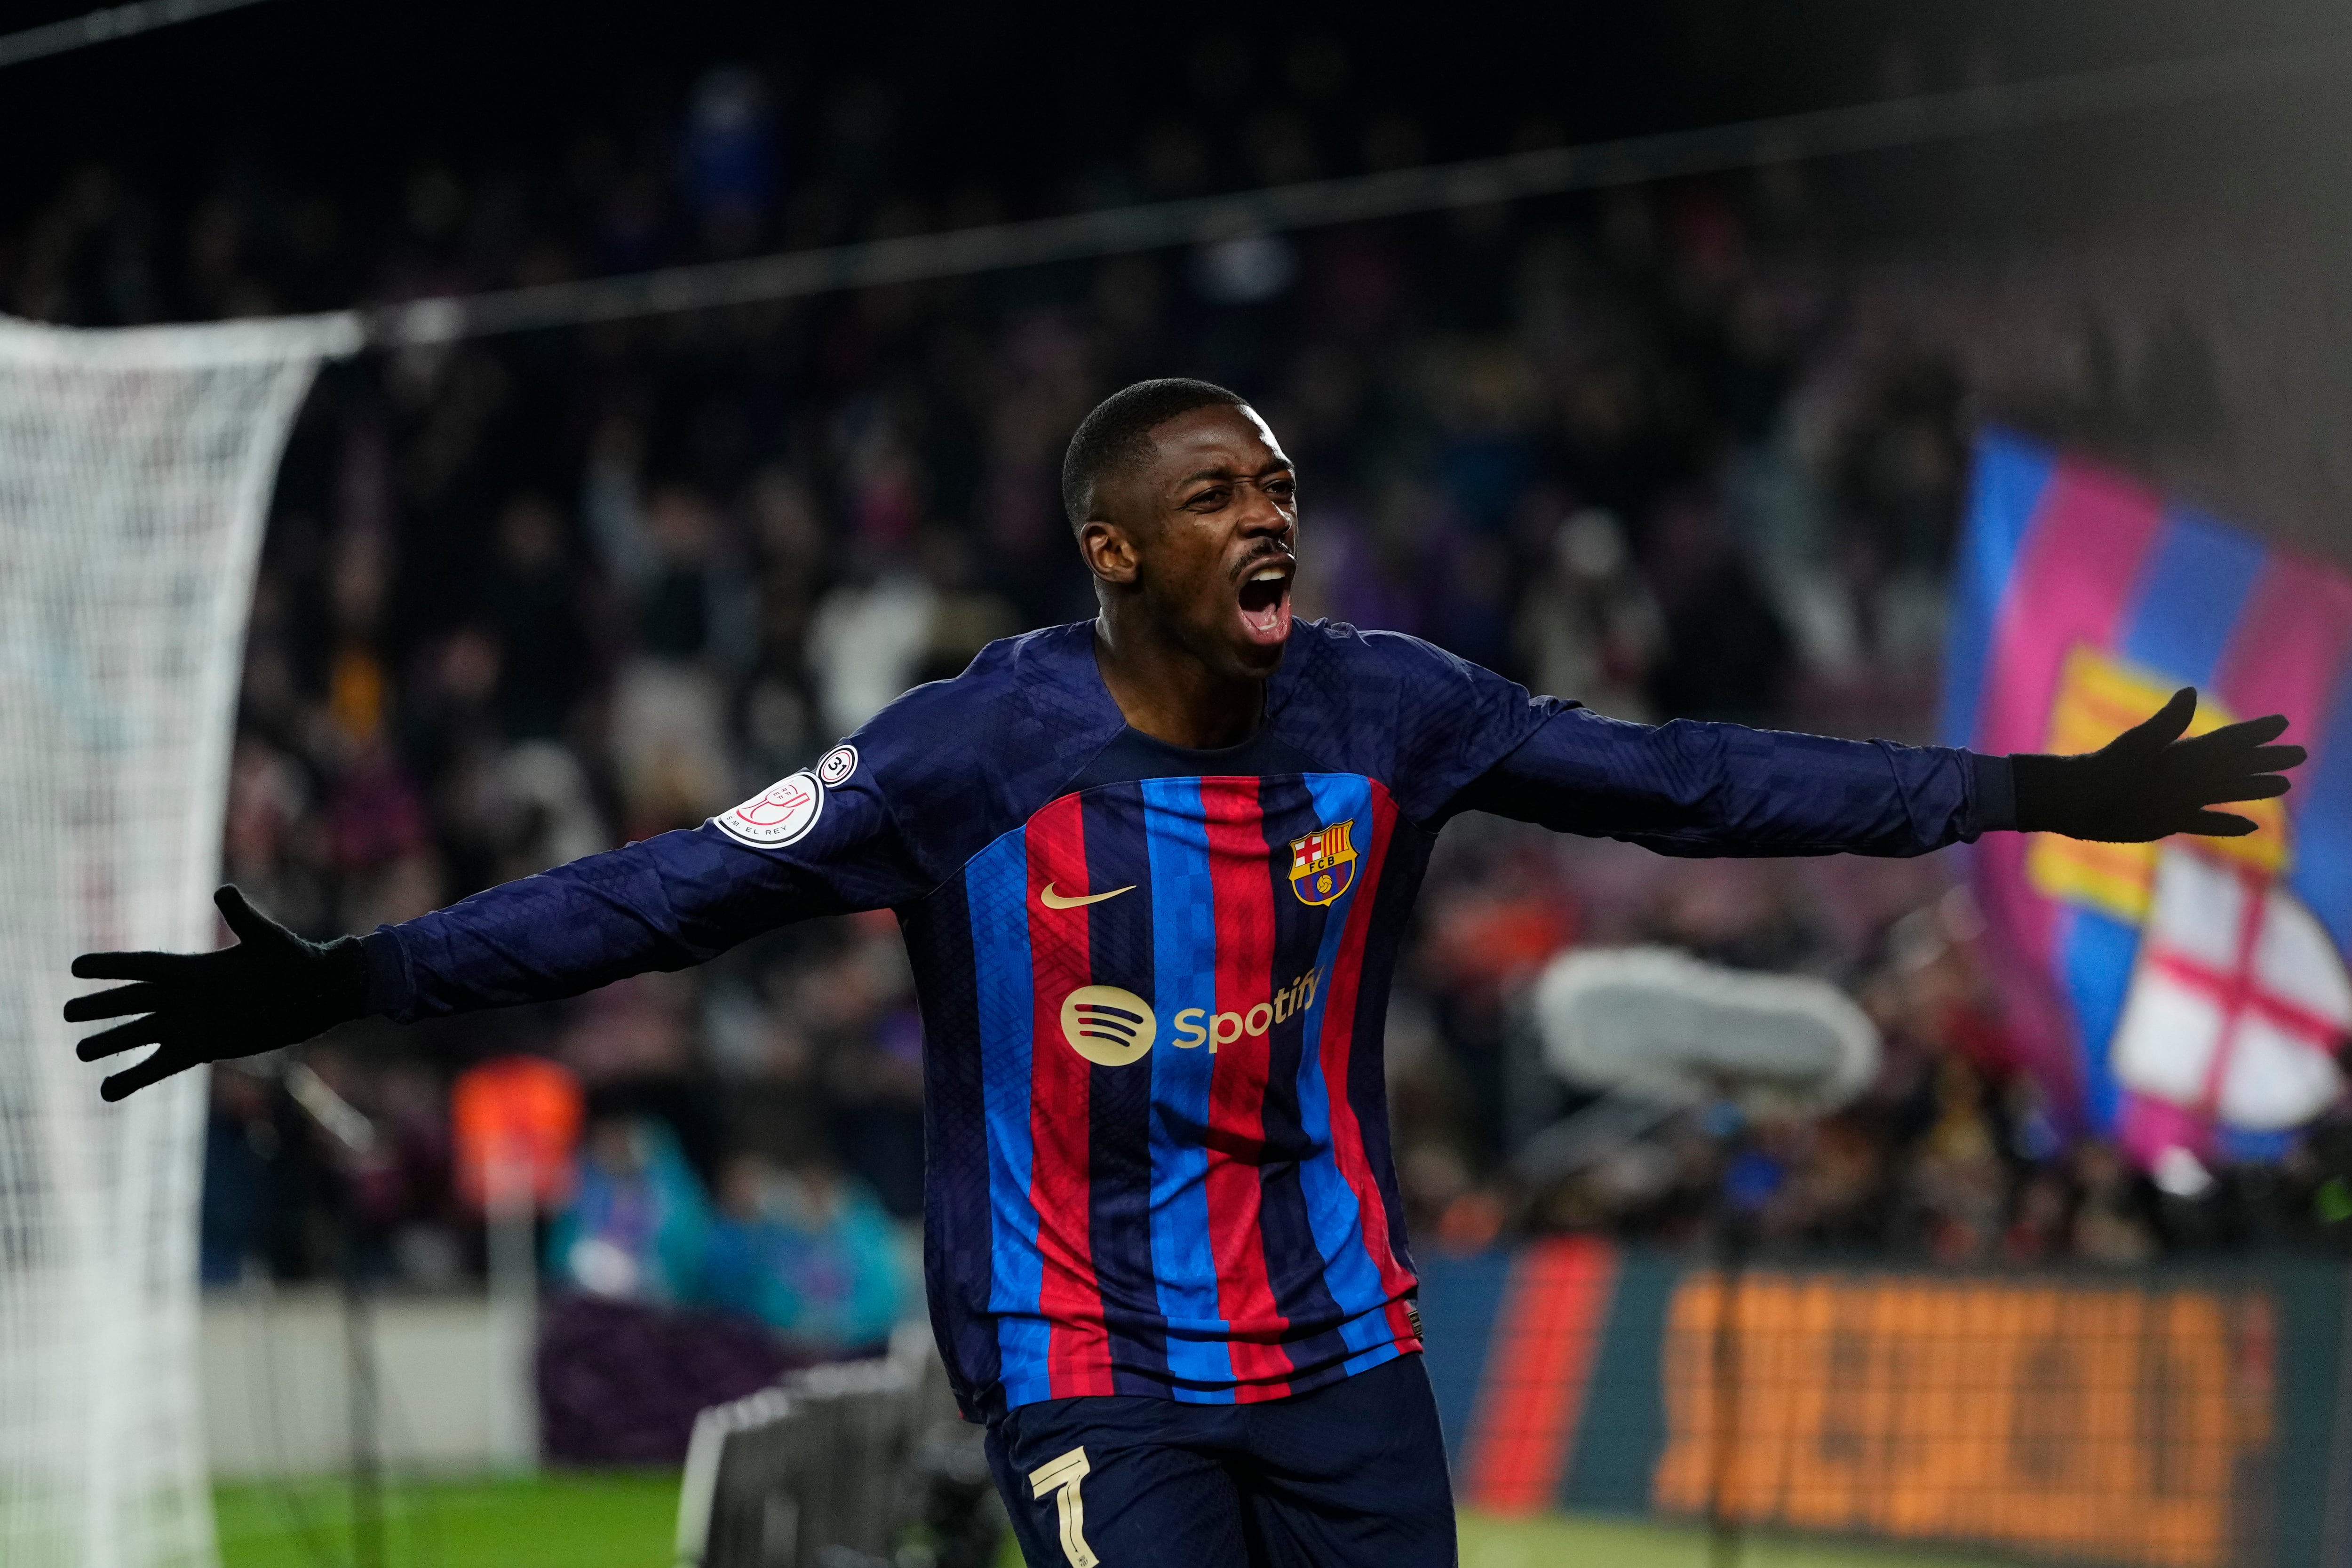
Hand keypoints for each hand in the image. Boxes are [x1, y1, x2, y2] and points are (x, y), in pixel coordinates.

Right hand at [64, 885, 370, 1101]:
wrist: (317, 994)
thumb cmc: (296, 960)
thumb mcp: (268, 939)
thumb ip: (243, 918)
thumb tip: (223, 892)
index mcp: (196, 968)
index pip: (144, 966)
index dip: (111, 966)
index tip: (75, 966)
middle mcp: (187, 996)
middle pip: (134, 1001)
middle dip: (101, 1006)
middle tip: (65, 1012)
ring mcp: (192, 1023)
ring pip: (141, 1034)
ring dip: (112, 1043)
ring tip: (80, 1052)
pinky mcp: (203, 1049)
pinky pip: (161, 1065)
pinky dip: (136, 1077)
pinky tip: (109, 1090)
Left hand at [2013, 687, 2304, 841]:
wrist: (2073, 801)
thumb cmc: (2101, 769)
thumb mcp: (2136, 745)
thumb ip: (2167, 722)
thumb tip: (2192, 692)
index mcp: (2182, 753)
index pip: (2228, 741)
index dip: (2255, 733)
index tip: (2282, 722)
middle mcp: (2185, 775)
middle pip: (2236, 766)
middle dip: (2267, 759)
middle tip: (2300, 754)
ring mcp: (2179, 798)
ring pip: (2227, 792)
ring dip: (2254, 788)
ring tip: (2285, 784)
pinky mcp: (2168, 821)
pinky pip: (2206, 823)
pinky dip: (2228, 824)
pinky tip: (2252, 826)